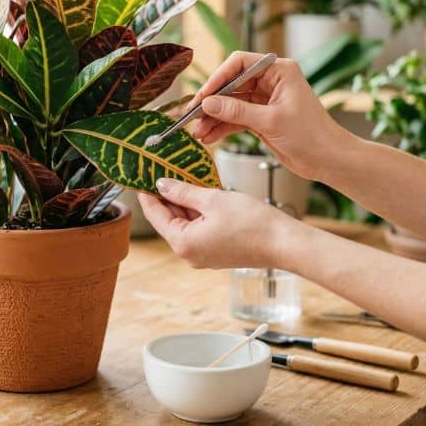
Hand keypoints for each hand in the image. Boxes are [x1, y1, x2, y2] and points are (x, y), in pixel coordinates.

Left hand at [137, 178, 297, 268]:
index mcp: (183, 243)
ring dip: (182, 202)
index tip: (140, 176)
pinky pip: (199, 228)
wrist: (284, 243)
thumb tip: (161, 185)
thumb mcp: (213, 199)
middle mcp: (189, 254)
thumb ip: (183, 191)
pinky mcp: (216, 252)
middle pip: (169, 220)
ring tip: (178, 177)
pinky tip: (198, 192)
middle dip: (165, 196)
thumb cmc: (252, 223)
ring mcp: (203, 254)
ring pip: (185, 223)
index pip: (156, 215)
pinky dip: (196, 211)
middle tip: (158, 171)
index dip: (147, 194)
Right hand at [190, 51, 351, 179]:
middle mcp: (271, 81)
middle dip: (212, 101)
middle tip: (193, 115)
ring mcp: (264, 100)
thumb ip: (237, 111)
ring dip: (213, 117)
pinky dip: (222, 127)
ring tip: (198, 132)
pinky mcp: (261, 118)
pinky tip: (209, 136)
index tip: (203, 95)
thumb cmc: (312, 136)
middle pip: (231, 84)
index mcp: (279, 70)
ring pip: (230, 103)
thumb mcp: (271, 121)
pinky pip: (235, 118)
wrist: (328, 160)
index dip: (218, 77)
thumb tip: (208, 103)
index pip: (240, 63)